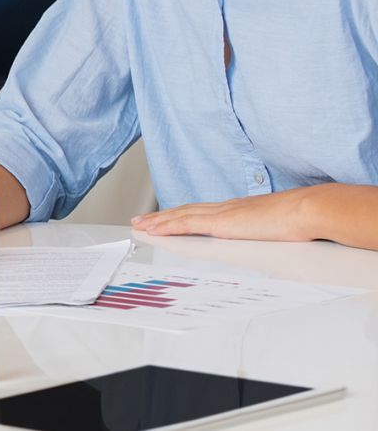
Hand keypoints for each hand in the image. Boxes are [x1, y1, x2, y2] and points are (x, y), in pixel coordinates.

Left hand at [132, 187, 322, 241]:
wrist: (308, 210)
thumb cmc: (301, 219)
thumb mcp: (278, 226)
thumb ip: (267, 231)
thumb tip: (269, 239)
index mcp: (239, 209)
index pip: (203, 211)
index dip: (183, 214)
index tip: (168, 217)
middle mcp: (226, 208)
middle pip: (186, 211)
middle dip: (162, 217)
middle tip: (142, 221)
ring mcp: (222, 214)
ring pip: (180, 216)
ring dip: (158, 222)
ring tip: (140, 226)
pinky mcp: (220, 223)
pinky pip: (186, 225)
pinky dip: (168, 227)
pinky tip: (155, 230)